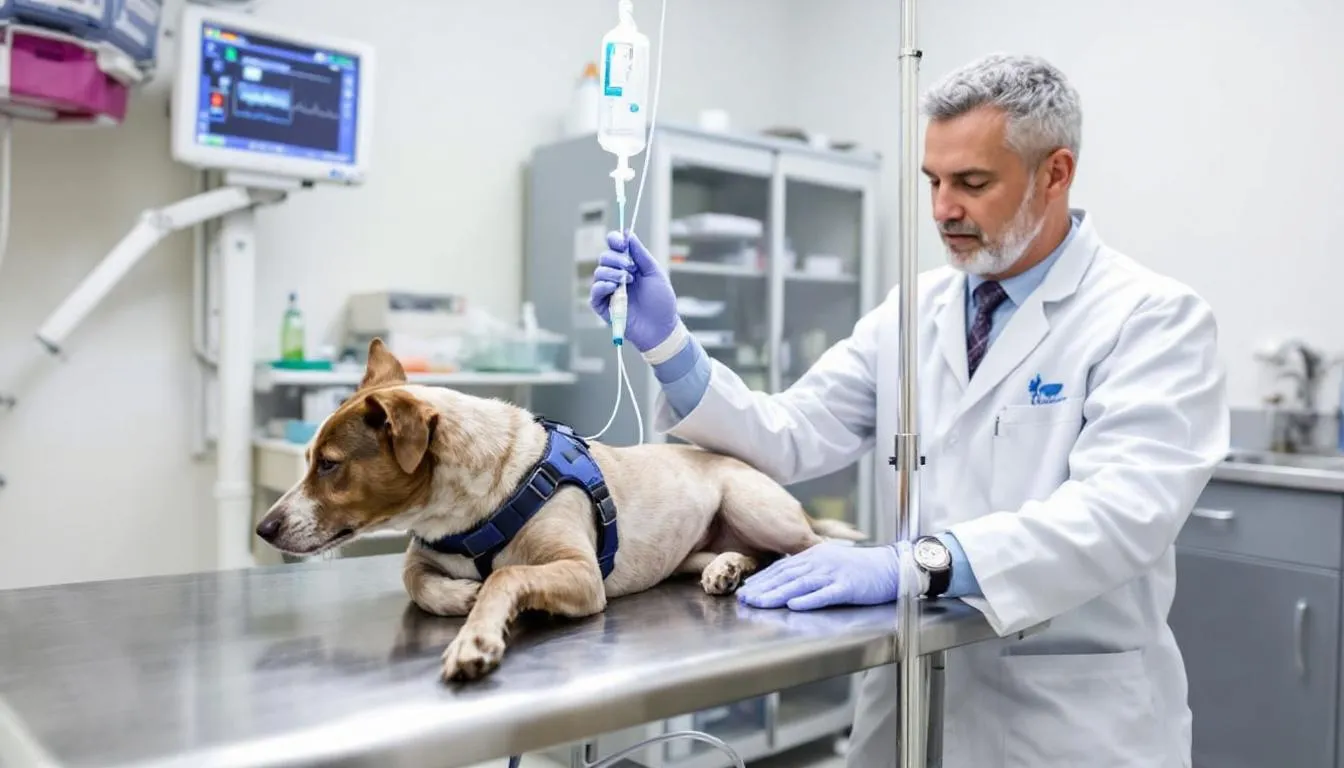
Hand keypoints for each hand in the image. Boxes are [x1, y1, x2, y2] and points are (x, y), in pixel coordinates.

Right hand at [589, 231, 679, 351]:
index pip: (614, 248)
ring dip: (612, 272)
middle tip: (631, 268)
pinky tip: (614, 287)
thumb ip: (640, 254)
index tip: (621, 241)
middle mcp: (617, 277)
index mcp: (629, 267)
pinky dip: (603, 286)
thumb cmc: (661, 302)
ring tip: (627, 281)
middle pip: (604, 258)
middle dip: (616, 259)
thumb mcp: (654, 273)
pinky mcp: (604, 306)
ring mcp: (609, 291)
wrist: (661, 327)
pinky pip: (595, 291)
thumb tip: (628, 234)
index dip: (614, 241)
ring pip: (598, 272)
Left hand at [736, 542, 900, 610]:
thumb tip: (786, 580)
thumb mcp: (830, 561)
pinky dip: (809, 599)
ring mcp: (834, 573)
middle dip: (763, 587)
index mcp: (814, 555)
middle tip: (744, 598)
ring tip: (759, 602)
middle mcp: (821, 561)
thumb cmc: (861, 568)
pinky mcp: (848, 586)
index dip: (762, 579)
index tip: (746, 589)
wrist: (892, 566)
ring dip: (777, 594)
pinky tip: (794, 605)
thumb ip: (809, 568)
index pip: (782, 567)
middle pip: (786, 575)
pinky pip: (826, 593)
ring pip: (800, 583)